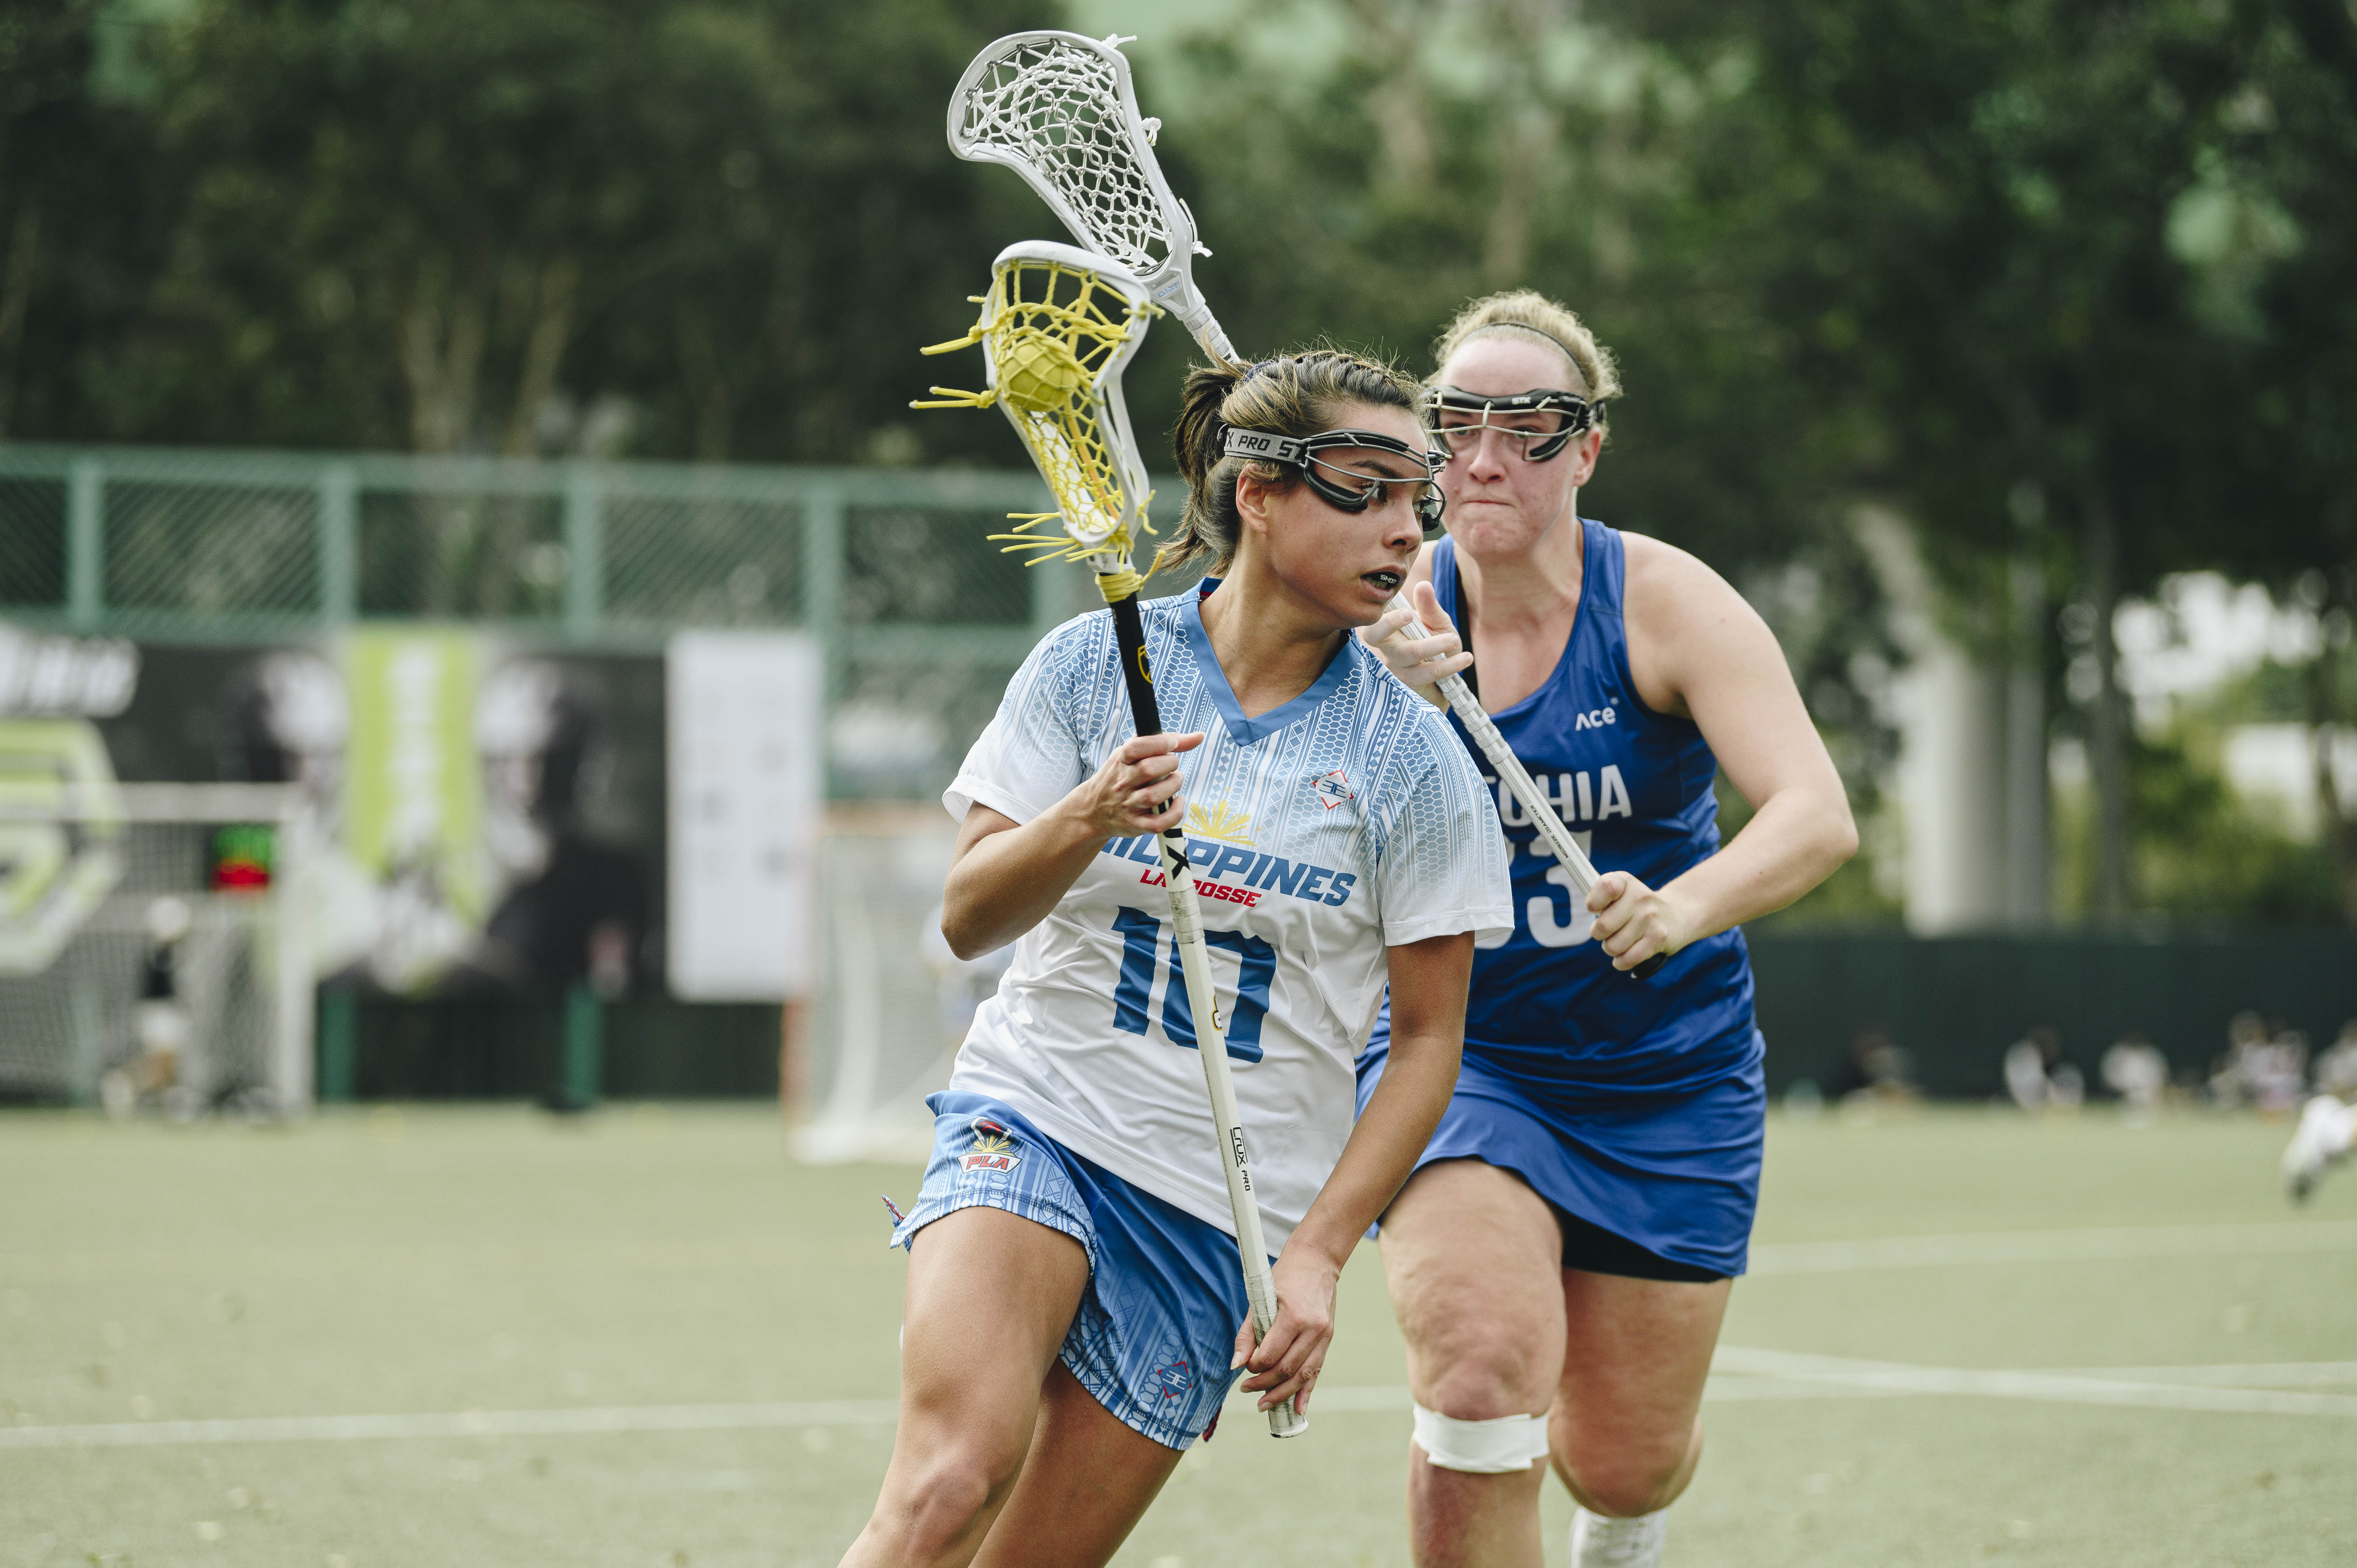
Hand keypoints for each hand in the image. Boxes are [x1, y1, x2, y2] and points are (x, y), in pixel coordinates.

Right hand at [1065, 731, 1203, 839]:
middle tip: (1172, 766)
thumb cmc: (1119, 777)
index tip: (1173, 743)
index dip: (1159, 743)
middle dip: (1170, 764)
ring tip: (1175, 780)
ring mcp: (1128, 805)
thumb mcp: (1130, 755)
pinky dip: (1174, 813)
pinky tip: (1178, 802)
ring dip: (1173, 785)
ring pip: (1154, 796)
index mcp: (1121, 761)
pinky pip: (1159, 823)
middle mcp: (1123, 783)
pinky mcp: (1136, 825)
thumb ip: (1160, 742)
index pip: (1136, 747)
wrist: (1092, 810)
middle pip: (1149, 770)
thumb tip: (1198, 736)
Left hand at [1230, 1244, 1339, 1414]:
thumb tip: (1235, 1365)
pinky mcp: (1329, 1338)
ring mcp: (1324, 1335)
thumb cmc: (1284, 1276)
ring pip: (1304, 1375)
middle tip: (1247, 1390)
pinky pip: (1317, 1370)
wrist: (1317, 1259)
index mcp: (1294, 1316)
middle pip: (1288, 1369)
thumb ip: (1247, 1334)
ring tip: (1264, 1404)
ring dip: (1283, 1394)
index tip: (1245, 1369)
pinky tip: (1298, 1409)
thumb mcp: (1260, 1298)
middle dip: (1265, 1385)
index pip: (1271, 1355)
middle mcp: (1313, 1328)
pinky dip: (1307, 1391)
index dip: (1255, 1368)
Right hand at [1358, 580, 1470, 704]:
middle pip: (1373, 635)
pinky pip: (1428, 672)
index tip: (1400, 605)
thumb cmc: (1438, 646)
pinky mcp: (1411, 685)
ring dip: (1434, 644)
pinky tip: (1466, 658)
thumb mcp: (1437, 623)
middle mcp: (1388, 648)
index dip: (1380, 610)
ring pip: (1409, 653)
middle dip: (1389, 623)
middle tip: (1408, 614)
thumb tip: (1423, 585)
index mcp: (1391, 630)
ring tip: (1454, 639)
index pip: (1374, 618)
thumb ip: (1429, 607)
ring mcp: (1397, 668)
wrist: (1449, 680)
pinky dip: (1450, 664)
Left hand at [1586, 870, 1689, 971]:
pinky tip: (1625, 955)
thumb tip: (1590, 909)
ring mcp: (1650, 918)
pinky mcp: (1658, 938)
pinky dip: (1621, 962)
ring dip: (1612, 948)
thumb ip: (1600, 897)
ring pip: (1613, 946)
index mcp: (1626, 882)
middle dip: (1599, 934)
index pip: (1606, 886)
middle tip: (1607, 931)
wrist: (1676, 916)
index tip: (1594, 908)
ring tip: (1620, 941)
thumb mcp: (1620, 893)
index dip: (1594, 901)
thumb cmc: (1636, 907)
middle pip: (1603, 926)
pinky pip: (1627, 959)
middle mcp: (1640, 897)